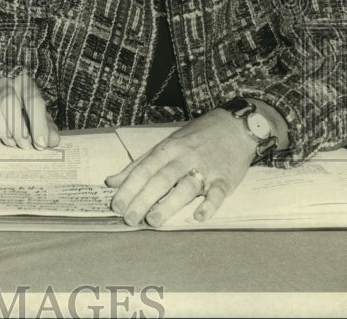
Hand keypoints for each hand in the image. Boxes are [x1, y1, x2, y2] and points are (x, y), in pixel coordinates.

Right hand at [0, 71, 59, 149]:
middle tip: (25, 146)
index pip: (33, 99)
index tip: (41, 144)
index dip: (38, 124)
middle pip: (9, 101)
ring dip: (1, 129)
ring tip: (11, 143)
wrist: (11, 113)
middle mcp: (5, 84)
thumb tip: (50, 140)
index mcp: (25, 83)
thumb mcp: (44, 121)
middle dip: (18, 128)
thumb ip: (49, 130)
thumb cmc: (30, 117)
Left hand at [105, 109, 255, 226]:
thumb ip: (140, 164)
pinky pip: (217, 192)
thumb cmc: (196, 138)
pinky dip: (209, 205)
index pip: (144, 169)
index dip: (129, 188)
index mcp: (167, 148)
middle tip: (129, 219)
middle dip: (143, 200)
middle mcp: (184, 157)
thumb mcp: (166, 144)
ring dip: (169, 205)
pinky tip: (199, 216)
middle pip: (161, 179)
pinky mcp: (225, 178)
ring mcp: (205, 167)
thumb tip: (111, 181)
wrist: (235, 125)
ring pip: (185, 187)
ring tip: (153, 221)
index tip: (116, 206)